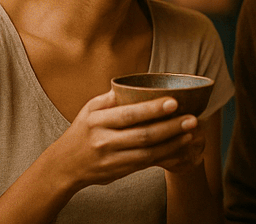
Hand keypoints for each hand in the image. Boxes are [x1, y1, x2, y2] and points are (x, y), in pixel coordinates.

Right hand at [46, 89, 202, 189]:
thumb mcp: (90, 110)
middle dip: (171, 127)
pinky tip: (178, 146)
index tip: (175, 101)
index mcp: (97, 121)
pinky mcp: (118, 172)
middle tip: (192, 119)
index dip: (153, 109)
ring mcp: (111, 159)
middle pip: (143, 135)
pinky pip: (145, 163)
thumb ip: (112, 97)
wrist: (63, 166)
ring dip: (172, 143)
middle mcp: (103, 141)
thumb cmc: (82, 131)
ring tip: (190, 133)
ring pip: (147, 152)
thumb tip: (137, 83)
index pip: (129, 114)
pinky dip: (164, 155)